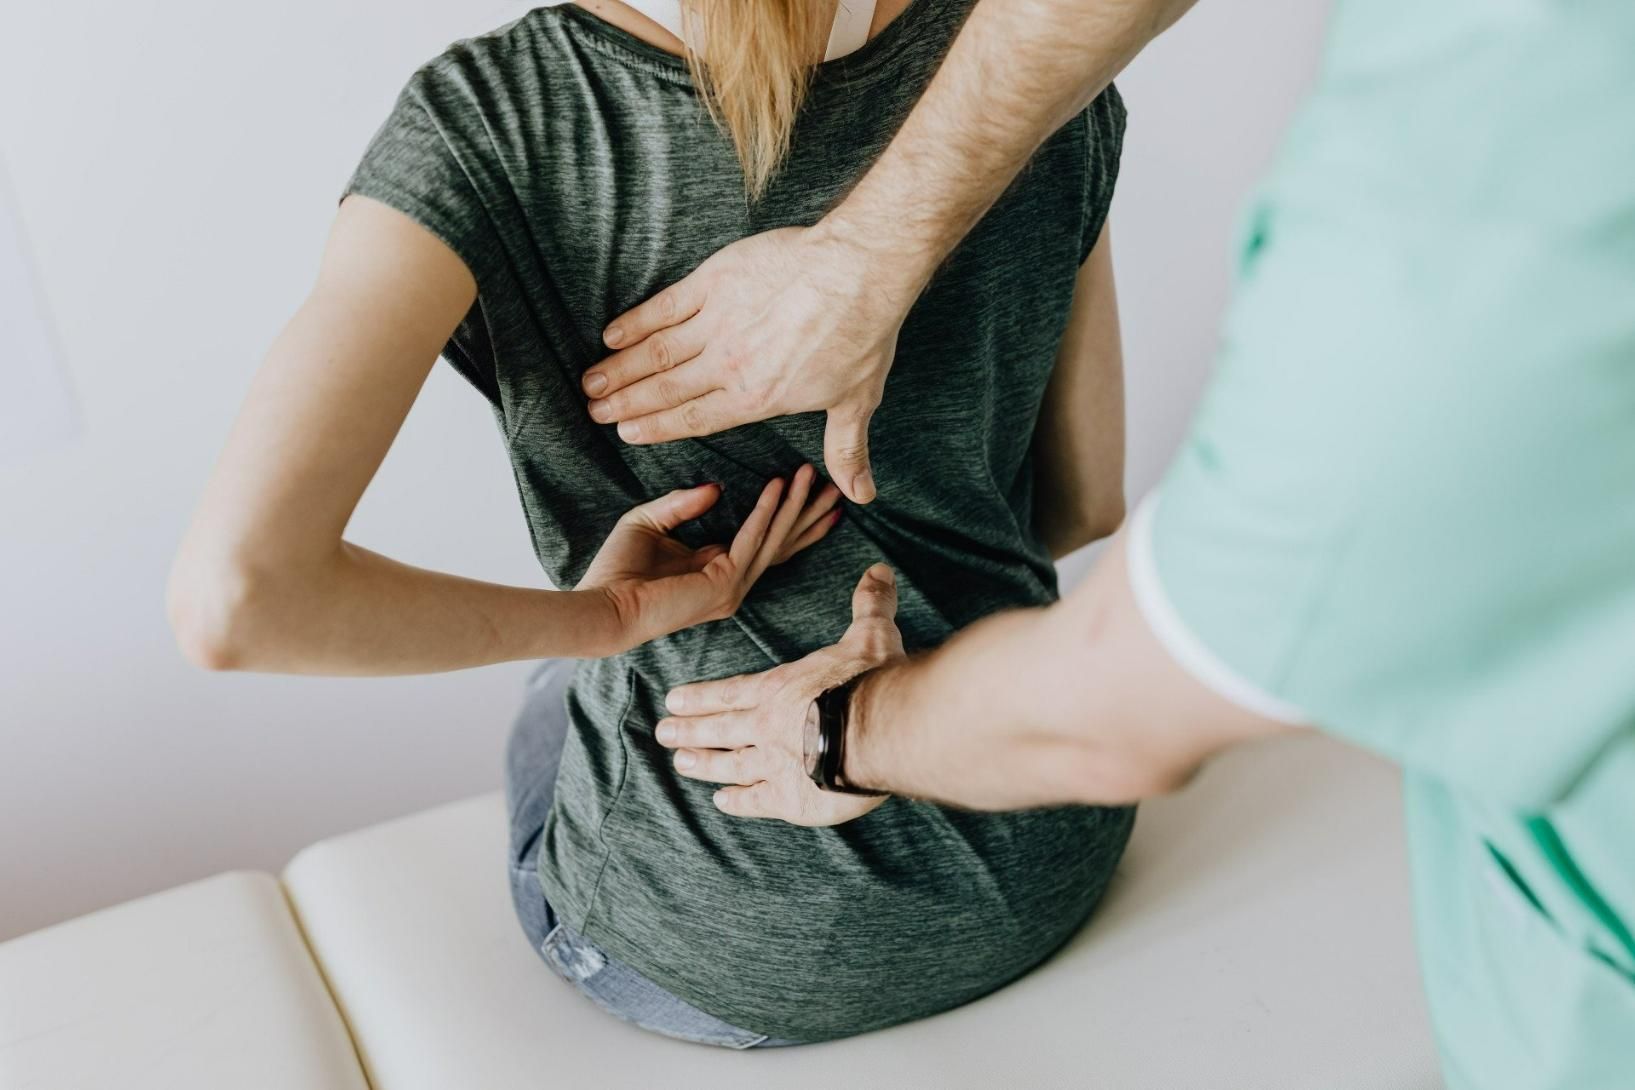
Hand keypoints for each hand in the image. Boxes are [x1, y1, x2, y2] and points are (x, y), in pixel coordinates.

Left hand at [580, 464, 839, 651]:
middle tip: (836, 485)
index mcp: (717, 569)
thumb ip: (681, 504)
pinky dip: (765, 511)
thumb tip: (716, 487)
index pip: (765, 541)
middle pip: (782, 543)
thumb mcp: (649, 522)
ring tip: (812, 475)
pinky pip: (751, 540)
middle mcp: (732, 582)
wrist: (602, 606)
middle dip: (809, 513)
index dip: (790, 515)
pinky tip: (777, 486)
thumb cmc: (616, 571)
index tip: (810, 488)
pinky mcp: (723, 585)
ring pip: (774, 540)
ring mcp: (731, 588)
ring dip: (795, 506)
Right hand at [582, 226, 922, 504]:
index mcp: (755, 398)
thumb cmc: (861, 336)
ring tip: (591, 382)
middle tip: (594, 412)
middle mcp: (727, 365)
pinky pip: (664, 306)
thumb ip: (845, 450)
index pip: (694, 419)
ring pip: (656, 352)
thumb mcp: (856, 401)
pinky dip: (636, 321)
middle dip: (625, 403)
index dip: (656, 427)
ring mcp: (717, 322)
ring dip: (620, 369)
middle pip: (665, 389)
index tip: (626, 432)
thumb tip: (860, 495)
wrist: (858, 272)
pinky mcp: (714, 282)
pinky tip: (612, 334)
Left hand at [654, 564, 905, 825]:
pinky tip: (722, 801)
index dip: (702, 697)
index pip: (731, 692)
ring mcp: (773, 764)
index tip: (673, 700)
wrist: (879, 731)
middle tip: (662, 733)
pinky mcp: (790, 799)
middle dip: (689, 730)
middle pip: (720, 728)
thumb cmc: (872, 681)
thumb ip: (869, 605)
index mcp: (780, 688)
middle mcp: (767, 726)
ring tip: (681, 765)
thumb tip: (878, 570)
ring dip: (703, 764)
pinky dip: (737, 801)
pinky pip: (756, 800)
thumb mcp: (871, 635)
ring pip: (729, 764)